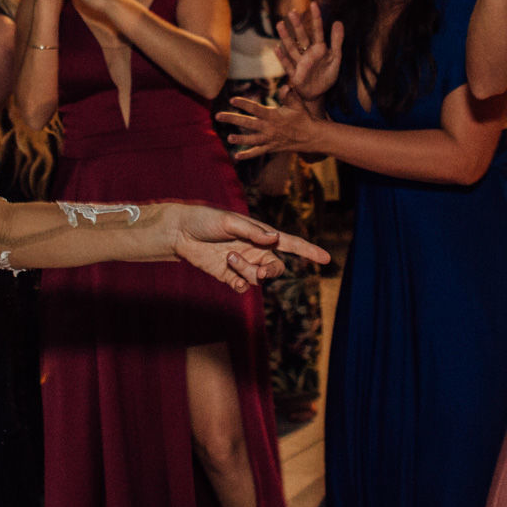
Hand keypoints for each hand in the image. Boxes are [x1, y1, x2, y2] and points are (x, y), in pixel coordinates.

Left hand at [168, 203, 329, 292]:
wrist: (181, 232)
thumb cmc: (206, 219)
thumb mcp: (229, 221)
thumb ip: (252, 231)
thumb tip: (274, 238)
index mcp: (261, 234)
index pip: (290, 243)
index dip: (308, 251)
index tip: (326, 258)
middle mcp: (255, 250)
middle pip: (276, 268)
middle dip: (271, 272)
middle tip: (260, 272)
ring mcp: (243, 264)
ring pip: (258, 278)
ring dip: (247, 272)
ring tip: (229, 258)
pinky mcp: (228, 276)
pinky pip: (242, 287)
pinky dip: (239, 284)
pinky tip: (230, 278)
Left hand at [217, 95, 324, 159]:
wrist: (312, 137)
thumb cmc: (304, 118)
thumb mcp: (298, 104)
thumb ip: (289, 95)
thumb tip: (285, 86)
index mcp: (273, 116)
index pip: (255, 108)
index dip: (243, 104)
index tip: (232, 99)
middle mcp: (269, 128)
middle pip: (247, 123)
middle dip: (232, 119)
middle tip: (218, 116)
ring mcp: (269, 139)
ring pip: (251, 139)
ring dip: (239, 138)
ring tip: (229, 137)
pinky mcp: (271, 148)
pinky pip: (258, 152)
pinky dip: (247, 155)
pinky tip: (236, 156)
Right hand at [276, 2, 342, 100]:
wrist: (318, 93)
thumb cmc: (327, 75)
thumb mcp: (336, 58)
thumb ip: (337, 41)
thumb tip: (338, 21)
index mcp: (319, 48)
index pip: (317, 31)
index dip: (316, 18)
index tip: (313, 4)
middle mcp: (308, 53)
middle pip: (302, 37)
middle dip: (297, 25)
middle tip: (292, 12)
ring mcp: (300, 63)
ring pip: (292, 48)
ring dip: (286, 37)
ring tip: (280, 24)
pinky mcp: (295, 74)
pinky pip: (287, 64)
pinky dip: (282, 57)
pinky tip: (277, 48)